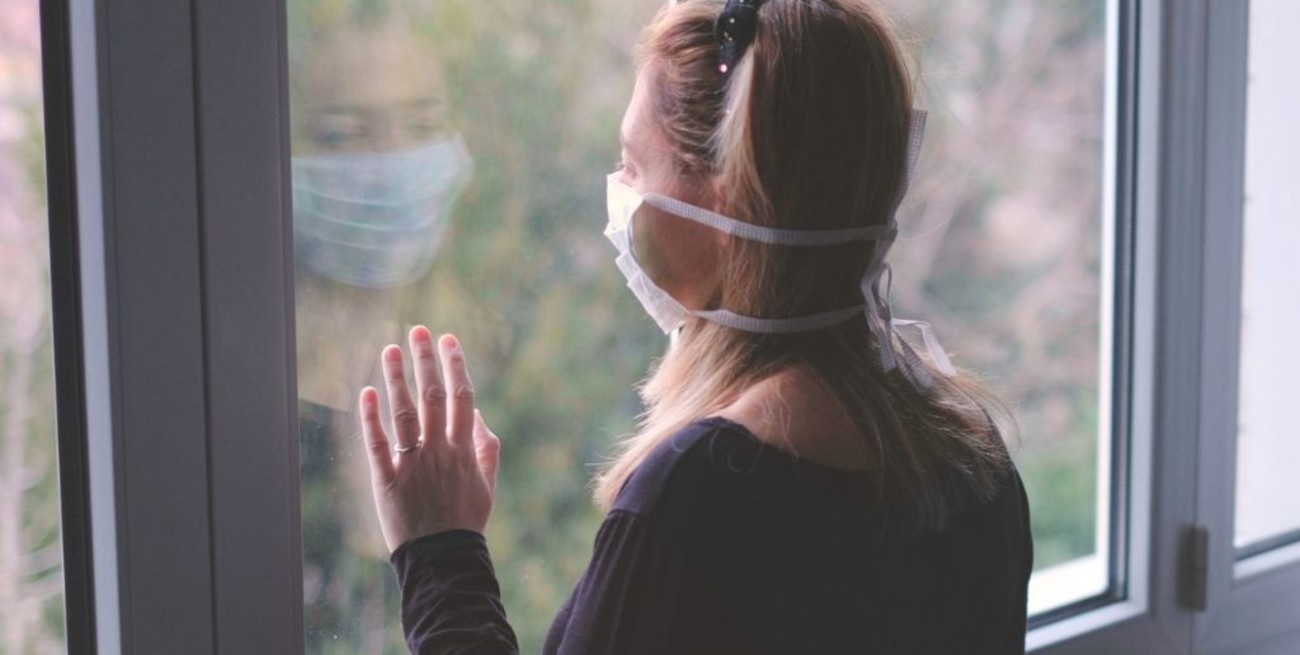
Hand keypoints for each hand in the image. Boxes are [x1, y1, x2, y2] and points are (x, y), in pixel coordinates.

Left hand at [360, 326, 501, 552]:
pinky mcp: (387, 482)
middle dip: (425, 361)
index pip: (462, 398)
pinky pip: (378, 445)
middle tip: (418, 330)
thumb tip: (477, 413)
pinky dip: (371, 417)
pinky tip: (366, 391)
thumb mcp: (486, 484)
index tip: (448, 340)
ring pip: (404, 414)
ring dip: (396, 379)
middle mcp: (438, 452)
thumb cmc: (465, 520)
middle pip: (432, 397)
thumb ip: (486, 447)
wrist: (443, 558)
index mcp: (464, 450)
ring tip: (389, 349)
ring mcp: (412, 465)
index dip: (456, 366)